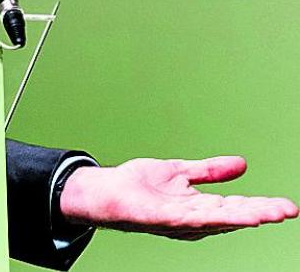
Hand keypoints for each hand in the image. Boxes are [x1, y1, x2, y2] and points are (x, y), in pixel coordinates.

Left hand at [60, 155, 297, 239]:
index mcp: (200, 207)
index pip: (236, 207)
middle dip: (260, 213)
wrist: (104, 191)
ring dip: (243, 217)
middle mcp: (194, 218)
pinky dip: (212, 218)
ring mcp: (178, 220)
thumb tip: (242, 164)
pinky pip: (191, 219)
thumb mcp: (180, 173)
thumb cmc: (139, 186)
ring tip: (268, 214)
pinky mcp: (162, 219)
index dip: (261, 206)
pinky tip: (229, 217)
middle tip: (287, 210)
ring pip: (217, 220)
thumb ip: (209, 171)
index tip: (287, 206)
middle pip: (233, 216)